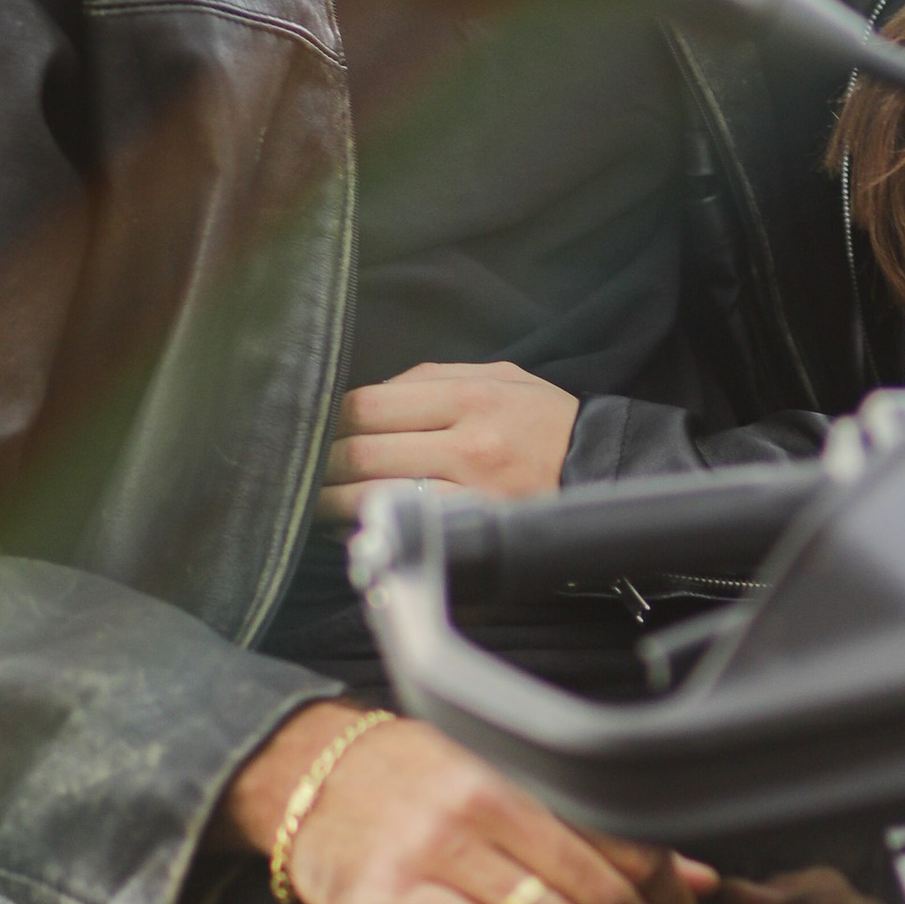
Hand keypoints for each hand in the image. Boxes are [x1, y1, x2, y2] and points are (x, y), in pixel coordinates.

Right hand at [223, 703, 716, 903]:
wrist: (295, 772)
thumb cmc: (403, 777)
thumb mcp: (490, 776)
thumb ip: (581, 824)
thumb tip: (687, 869)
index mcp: (516, 779)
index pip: (616, 837)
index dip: (666, 891)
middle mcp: (483, 811)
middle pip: (593, 884)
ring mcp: (437, 853)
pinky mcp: (392, 896)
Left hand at [319, 360, 577, 517]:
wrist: (605, 469)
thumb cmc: (546, 422)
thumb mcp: (501, 377)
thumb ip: (434, 380)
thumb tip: (370, 396)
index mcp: (471, 393)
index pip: (370, 404)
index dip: (327, 420)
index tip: (311, 430)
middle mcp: (469, 440)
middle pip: (362, 449)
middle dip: (319, 464)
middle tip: (299, 470)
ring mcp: (473, 489)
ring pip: (374, 492)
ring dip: (331, 500)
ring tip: (313, 501)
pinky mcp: (477, 527)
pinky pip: (407, 524)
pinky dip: (372, 523)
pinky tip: (356, 523)